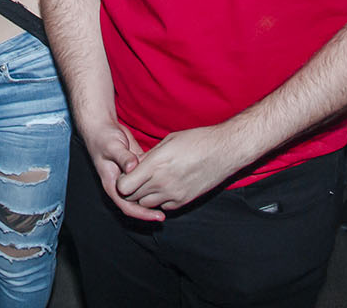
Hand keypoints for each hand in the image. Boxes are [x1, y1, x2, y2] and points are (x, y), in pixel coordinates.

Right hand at [78, 117, 160, 220]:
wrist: (103, 127)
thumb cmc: (104, 138)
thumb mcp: (112, 147)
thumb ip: (123, 157)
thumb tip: (132, 168)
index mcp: (112, 184)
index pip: (128, 206)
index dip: (143, 214)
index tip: (157, 216)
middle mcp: (121, 184)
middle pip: (137, 204)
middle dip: (151, 210)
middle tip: (168, 212)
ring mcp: (129, 177)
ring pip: (143, 193)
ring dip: (155, 197)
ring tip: (173, 199)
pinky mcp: (137, 168)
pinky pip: (147, 180)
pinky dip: (156, 183)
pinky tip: (169, 183)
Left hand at [114, 124, 246, 212]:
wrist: (224, 151)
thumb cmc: (197, 140)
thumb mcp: (168, 141)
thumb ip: (149, 156)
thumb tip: (135, 165)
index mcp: (155, 165)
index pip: (124, 186)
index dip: (122, 181)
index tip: (126, 173)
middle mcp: (162, 183)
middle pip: (132, 196)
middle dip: (131, 188)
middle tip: (136, 178)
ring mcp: (173, 194)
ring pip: (146, 204)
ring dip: (144, 195)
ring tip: (151, 182)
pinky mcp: (184, 201)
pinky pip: (163, 206)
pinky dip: (160, 200)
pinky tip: (165, 187)